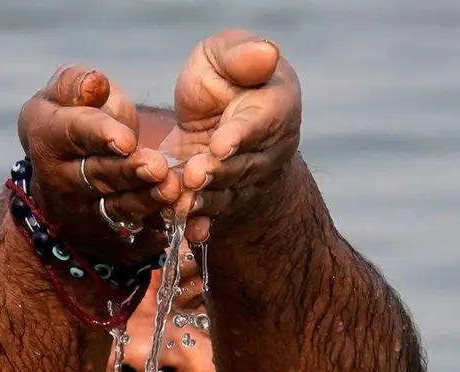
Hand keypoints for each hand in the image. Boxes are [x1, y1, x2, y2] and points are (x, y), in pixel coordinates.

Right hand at [17, 65, 181, 257]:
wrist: (65, 167)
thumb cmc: (71, 117)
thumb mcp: (64, 93)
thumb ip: (76, 84)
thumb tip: (94, 83)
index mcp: (46, 137)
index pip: (73, 134)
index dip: (100, 136)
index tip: (126, 139)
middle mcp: (60, 180)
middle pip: (98, 176)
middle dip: (129, 173)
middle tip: (157, 166)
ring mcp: (83, 211)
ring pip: (118, 208)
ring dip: (147, 201)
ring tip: (172, 188)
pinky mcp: (107, 233)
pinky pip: (136, 232)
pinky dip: (158, 227)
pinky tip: (181, 216)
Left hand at [160, 30, 302, 243]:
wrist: (217, 115)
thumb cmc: (225, 76)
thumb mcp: (224, 54)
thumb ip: (240, 55)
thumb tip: (265, 53)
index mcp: (276, 107)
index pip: (260, 123)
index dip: (240, 135)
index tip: (220, 144)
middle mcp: (269, 149)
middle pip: (243, 164)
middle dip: (217, 172)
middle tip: (193, 175)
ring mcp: (247, 180)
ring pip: (227, 193)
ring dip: (205, 201)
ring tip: (184, 203)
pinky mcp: (222, 199)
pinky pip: (213, 214)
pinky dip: (199, 224)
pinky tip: (187, 231)